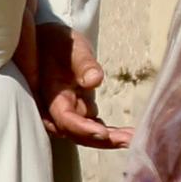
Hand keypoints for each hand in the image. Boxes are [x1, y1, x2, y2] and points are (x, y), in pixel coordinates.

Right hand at [21, 20, 130, 149]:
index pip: (65, 118)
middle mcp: (55, 109)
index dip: (83, 129)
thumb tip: (94, 80)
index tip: (104, 134)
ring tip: (132, 138)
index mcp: (51, 94)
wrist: (48, 41)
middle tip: (128, 140)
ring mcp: (66, 111)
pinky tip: (125, 134)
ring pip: (84, 133)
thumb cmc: (59, 42)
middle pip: (76, 133)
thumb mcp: (72, 47)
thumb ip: (83, 63)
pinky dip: (106, 132)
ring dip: (107, 139)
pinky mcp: (76, 110)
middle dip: (101, 140)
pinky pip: (90, 126)